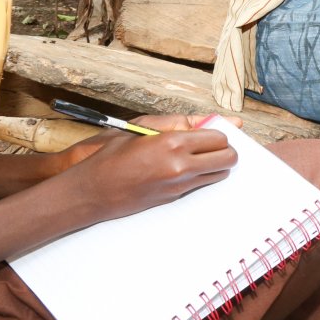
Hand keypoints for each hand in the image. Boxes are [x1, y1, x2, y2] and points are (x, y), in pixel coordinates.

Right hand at [51, 115, 239, 223]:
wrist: (93, 190)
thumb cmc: (113, 153)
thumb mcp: (144, 127)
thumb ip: (180, 123)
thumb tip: (210, 121)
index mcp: (172, 143)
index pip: (218, 138)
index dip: (219, 134)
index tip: (212, 132)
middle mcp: (180, 166)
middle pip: (227, 158)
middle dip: (225, 150)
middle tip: (212, 145)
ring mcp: (179, 185)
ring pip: (219, 174)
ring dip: (216, 164)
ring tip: (199, 157)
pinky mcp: (174, 198)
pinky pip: (202, 185)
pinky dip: (202, 175)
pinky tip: (184, 168)